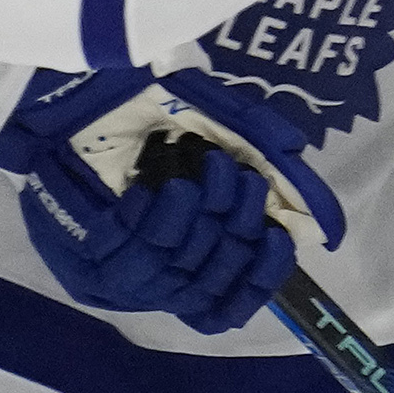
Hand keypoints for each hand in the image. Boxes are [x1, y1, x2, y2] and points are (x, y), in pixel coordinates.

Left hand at [0, 66, 340, 334]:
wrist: (71, 88)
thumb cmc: (144, 106)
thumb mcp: (222, 127)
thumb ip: (271, 172)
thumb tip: (322, 224)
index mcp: (185, 254)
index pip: (228, 304)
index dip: (260, 278)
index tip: (280, 239)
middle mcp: (151, 276)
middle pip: (212, 287)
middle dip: (236, 228)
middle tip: (232, 176)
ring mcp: (115, 278)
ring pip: (179, 279)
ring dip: (200, 223)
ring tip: (202, 170)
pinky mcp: (81, 267)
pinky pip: (137, 262)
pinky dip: (158, 224)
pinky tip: (155, 192)